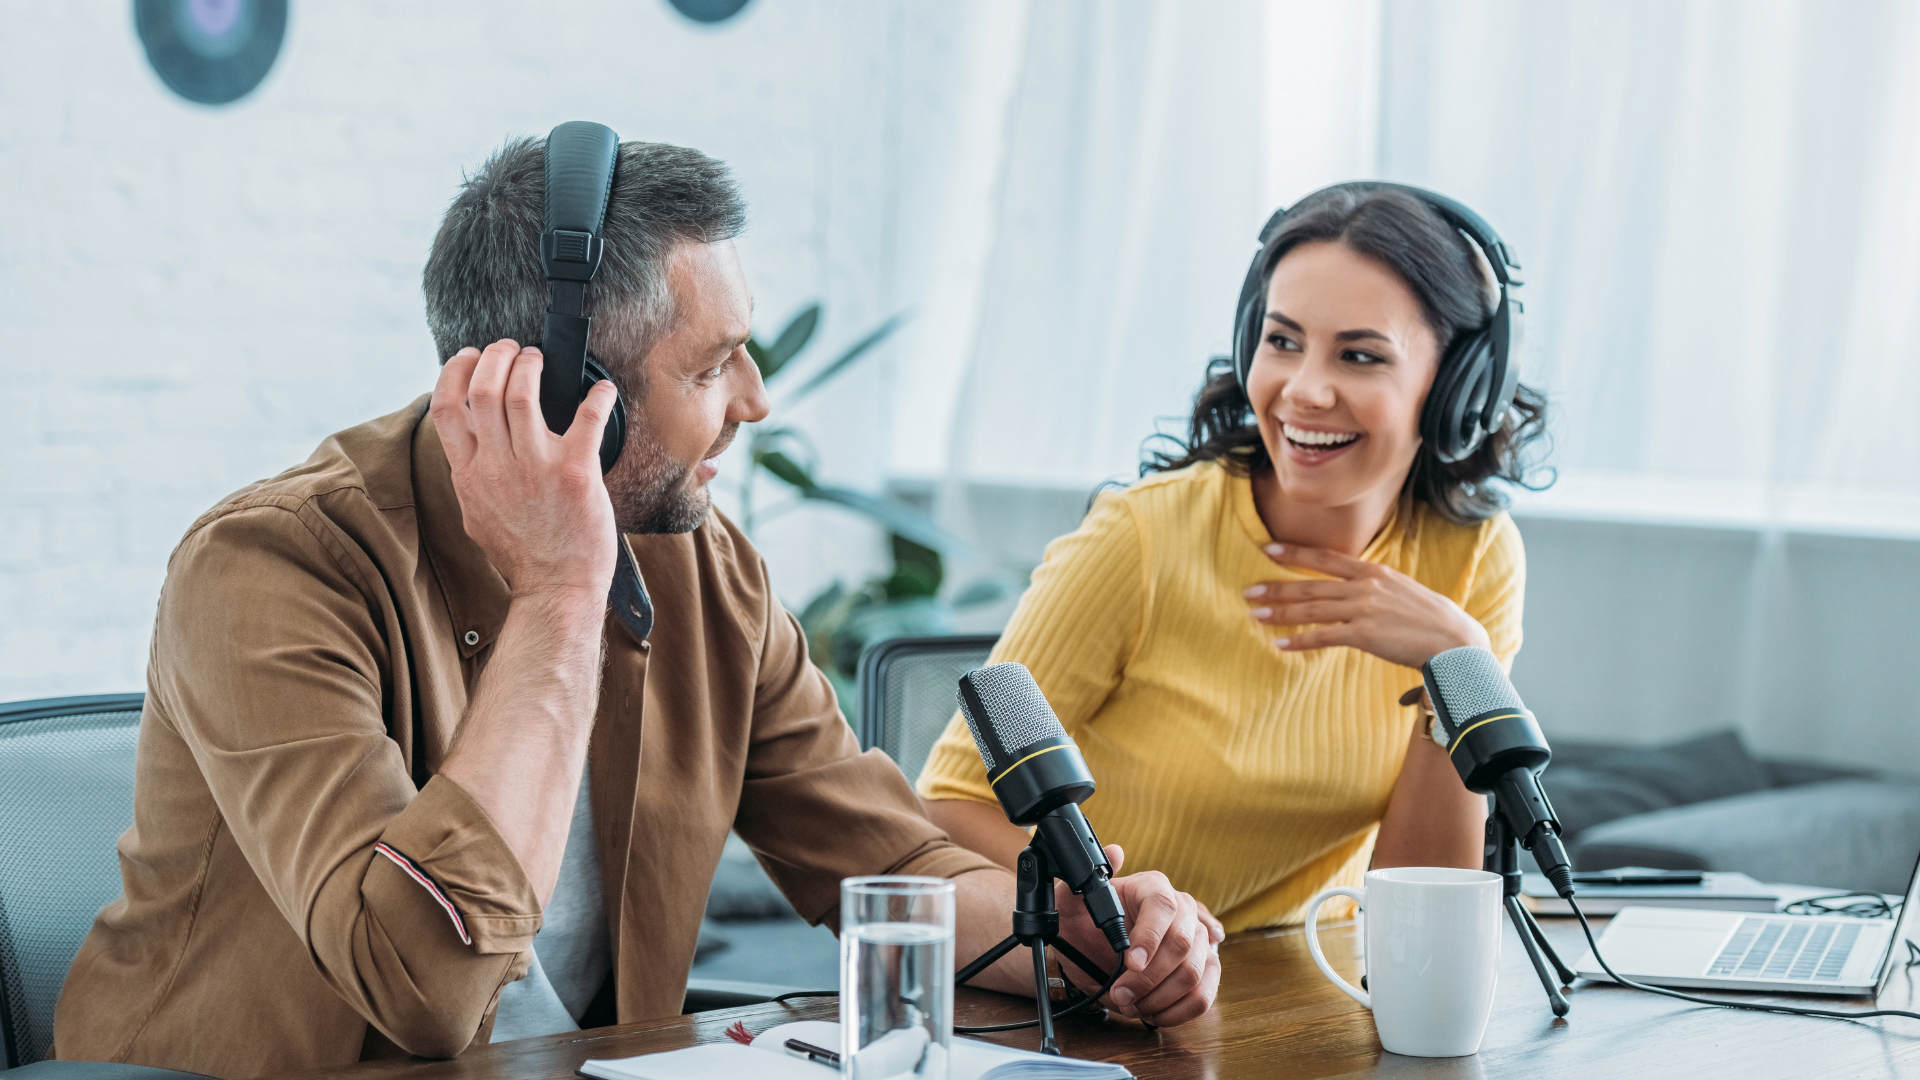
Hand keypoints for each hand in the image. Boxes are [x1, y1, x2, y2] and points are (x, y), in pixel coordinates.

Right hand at [429, 340, 618, 598]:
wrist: (557, 589)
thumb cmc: (523, 554)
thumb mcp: (477, 513)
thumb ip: (470, 474)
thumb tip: (468, 440)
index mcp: (469, 474)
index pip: (446, 407)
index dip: (455, 371)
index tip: (470, 356)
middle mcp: (497, 466)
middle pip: (484, 388)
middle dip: (497, 356)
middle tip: (511, 349)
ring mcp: (536, 467)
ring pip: (522, 392)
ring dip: (532, 364)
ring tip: (539, 360)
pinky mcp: (576, 472)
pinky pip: (587, 416)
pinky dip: (597, 395)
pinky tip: (602, 390)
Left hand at [1054, 846, 1219, 1026]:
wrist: (1089, 950)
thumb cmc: (1083, 923)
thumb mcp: (1072, 901)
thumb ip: (1084, 879)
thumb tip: (1114, 852)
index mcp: (1153, 887)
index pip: (1163, 906)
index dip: (1149, 937)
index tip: (1130, 963)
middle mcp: (1183, 909)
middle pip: (1183, 943)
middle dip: (1149, 977)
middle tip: (1121, 993)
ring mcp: (1199, 940)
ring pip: (1195, 972)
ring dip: (1160, 997)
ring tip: (1132, 1004)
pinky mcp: (1205, 969)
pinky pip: (1205, 994)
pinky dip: (1179, 1011)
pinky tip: (1154, 1011)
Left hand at [1244, 542, 1489, 668]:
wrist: (1455, 642)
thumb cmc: (1432, 620)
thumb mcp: (1403, 591)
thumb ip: (1376, 587)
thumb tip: (1356, 589)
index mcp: (1374, 572)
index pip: (1326, 558)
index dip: (1295, 553)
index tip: (1268, 550)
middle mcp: (1365, 586)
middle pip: (1311, 584)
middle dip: (1276, 586)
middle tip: (1249, 590)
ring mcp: (1363, 609)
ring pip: (1311, 609)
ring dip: (1280, 612)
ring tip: (1256, 614)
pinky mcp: (1364, 635)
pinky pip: (1323, 637)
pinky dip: (1299, 641)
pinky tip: (1280, 644)